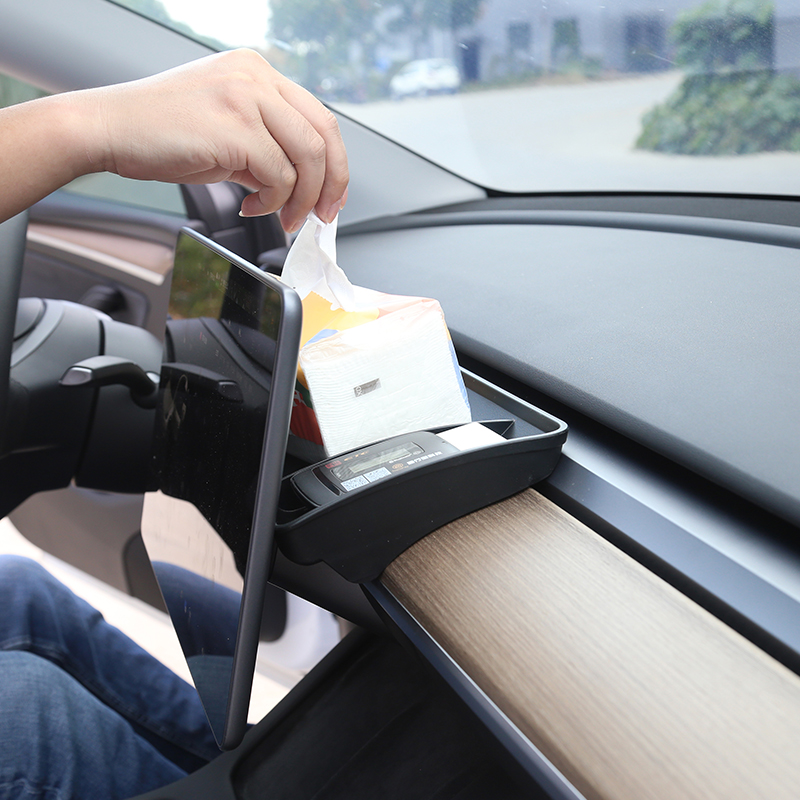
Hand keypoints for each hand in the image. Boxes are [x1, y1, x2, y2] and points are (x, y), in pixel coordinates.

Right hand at [88, 49, 348, 231]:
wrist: (111, 129)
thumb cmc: (161, 132)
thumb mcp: (227, 132)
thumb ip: (266, 148)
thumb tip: (299, 185)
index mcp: (257, 72)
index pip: (319, 118)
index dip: (334, 164)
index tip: (330, 197)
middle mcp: (256, 77)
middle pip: (324, 135)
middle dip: (330, 184)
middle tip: (319, 216)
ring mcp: (247, 97)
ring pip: (307, 157)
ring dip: (301, 199)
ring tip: (281, 218)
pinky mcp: (235, 127)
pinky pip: (278, 175)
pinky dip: (273, 202)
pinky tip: (250, 206)